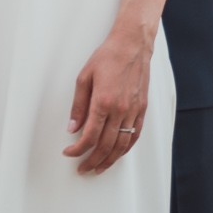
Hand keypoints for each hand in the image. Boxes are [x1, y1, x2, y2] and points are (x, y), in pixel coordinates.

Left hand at [63, 21, 153, 173]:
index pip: (89, 136)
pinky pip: (135, 135)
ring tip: (98, 168)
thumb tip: (72, 128)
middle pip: (105, 146)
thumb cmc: (108, 56)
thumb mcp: (84, 77)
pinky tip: (118, 153)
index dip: (77, 150)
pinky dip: (126, 149)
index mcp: (103, 102)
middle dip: (91, 161)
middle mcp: (120, 110)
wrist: (132, 44)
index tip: (69, 153)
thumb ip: (78, 105)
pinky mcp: (142, 109)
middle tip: (82, 168)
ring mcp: (133, 111)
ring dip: (109, 160)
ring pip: (121, 146)